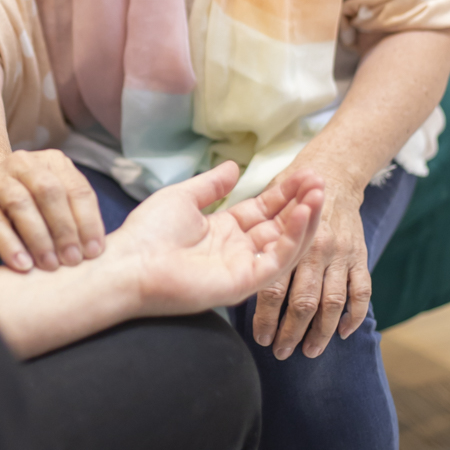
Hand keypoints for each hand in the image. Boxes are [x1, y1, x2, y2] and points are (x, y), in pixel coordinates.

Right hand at [0, 149, 105, 271]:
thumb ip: (75, 218)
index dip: (88, 221)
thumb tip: (94, 250)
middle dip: (64, 228)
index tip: (94, 252)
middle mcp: (22, 164)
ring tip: (49, 265)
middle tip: (72, 260)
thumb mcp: (55, 207)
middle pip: (48, 191)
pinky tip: (23, 265)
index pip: (76, 188)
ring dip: (39, 237)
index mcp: (51, 162)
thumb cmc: (30, 211)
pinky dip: (10, 245)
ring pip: (20, 204)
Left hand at [111, 161, 323, 315]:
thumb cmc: (148, 233)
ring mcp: (243, 267)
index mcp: (223, 231)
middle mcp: (237, 250)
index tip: (305, 173)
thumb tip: (234, 166)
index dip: (285, 193)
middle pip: (279, 225)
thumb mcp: (183, 197)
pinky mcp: (245, 283)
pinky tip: (304, 212)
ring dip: (305, 218)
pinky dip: (294, 237)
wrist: (129, 264)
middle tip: (321, 179)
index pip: (264, 210)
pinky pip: (278, 260)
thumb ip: (212, 185)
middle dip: (301, 203)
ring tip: (320, 192)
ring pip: (285, 243)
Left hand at [252, 170, 368, 359]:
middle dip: (292, 331)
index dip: (266, 317)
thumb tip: (231, 268)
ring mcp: (340, 254)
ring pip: (332, 302)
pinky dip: (356, 314)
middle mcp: (315, 249)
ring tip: (311, 351)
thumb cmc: (288, 193)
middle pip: (303, 301)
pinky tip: (345, 332)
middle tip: (281, 353)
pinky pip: (362, 291)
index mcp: (287, 239)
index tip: (260, 339)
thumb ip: (247, 233)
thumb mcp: (262, 205)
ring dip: (322, 331)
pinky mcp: (359, 256)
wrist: (330, 173)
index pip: (274, 288)